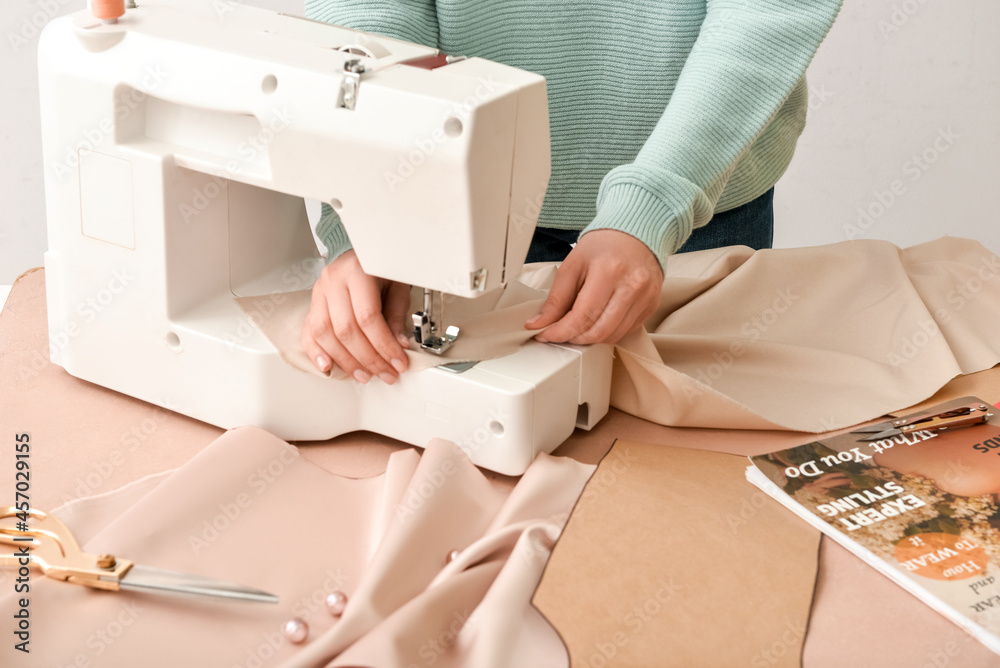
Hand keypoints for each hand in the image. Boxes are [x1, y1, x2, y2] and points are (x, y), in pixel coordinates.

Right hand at [301, 250, 410, 382]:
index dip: (384, 345)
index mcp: (357, 272)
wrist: (360, 254)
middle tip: (385, 373)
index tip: (398, 362)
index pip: (368, 317)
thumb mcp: (396, 286)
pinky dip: (316, 353)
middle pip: (345, 329)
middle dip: (368, 358)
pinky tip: (328, 366)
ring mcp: (319, 292)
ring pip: (325, 334)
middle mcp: (333, 281)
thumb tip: (399, 345)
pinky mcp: (312, 304)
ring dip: (346, 361)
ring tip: (364, 375)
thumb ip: (396, 316)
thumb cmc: (379, 269)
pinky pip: (308, 332)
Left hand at [525, 229, 662, 344]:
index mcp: (609, 271)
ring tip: (578, 326)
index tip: (545, 335)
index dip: (561, 332)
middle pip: (599, 331)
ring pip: (613, 336)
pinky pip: (625, 331)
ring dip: (590, 338)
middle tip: (561, 332)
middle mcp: (632, 286)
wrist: (635, 235)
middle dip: (574, 338)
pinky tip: (598, 319)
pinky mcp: (652, 306)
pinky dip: (607, 332)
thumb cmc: (603, 247)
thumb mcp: (572, 265)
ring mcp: (646, 298)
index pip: (582, 317)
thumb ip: (556, 298)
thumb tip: (540, 324)